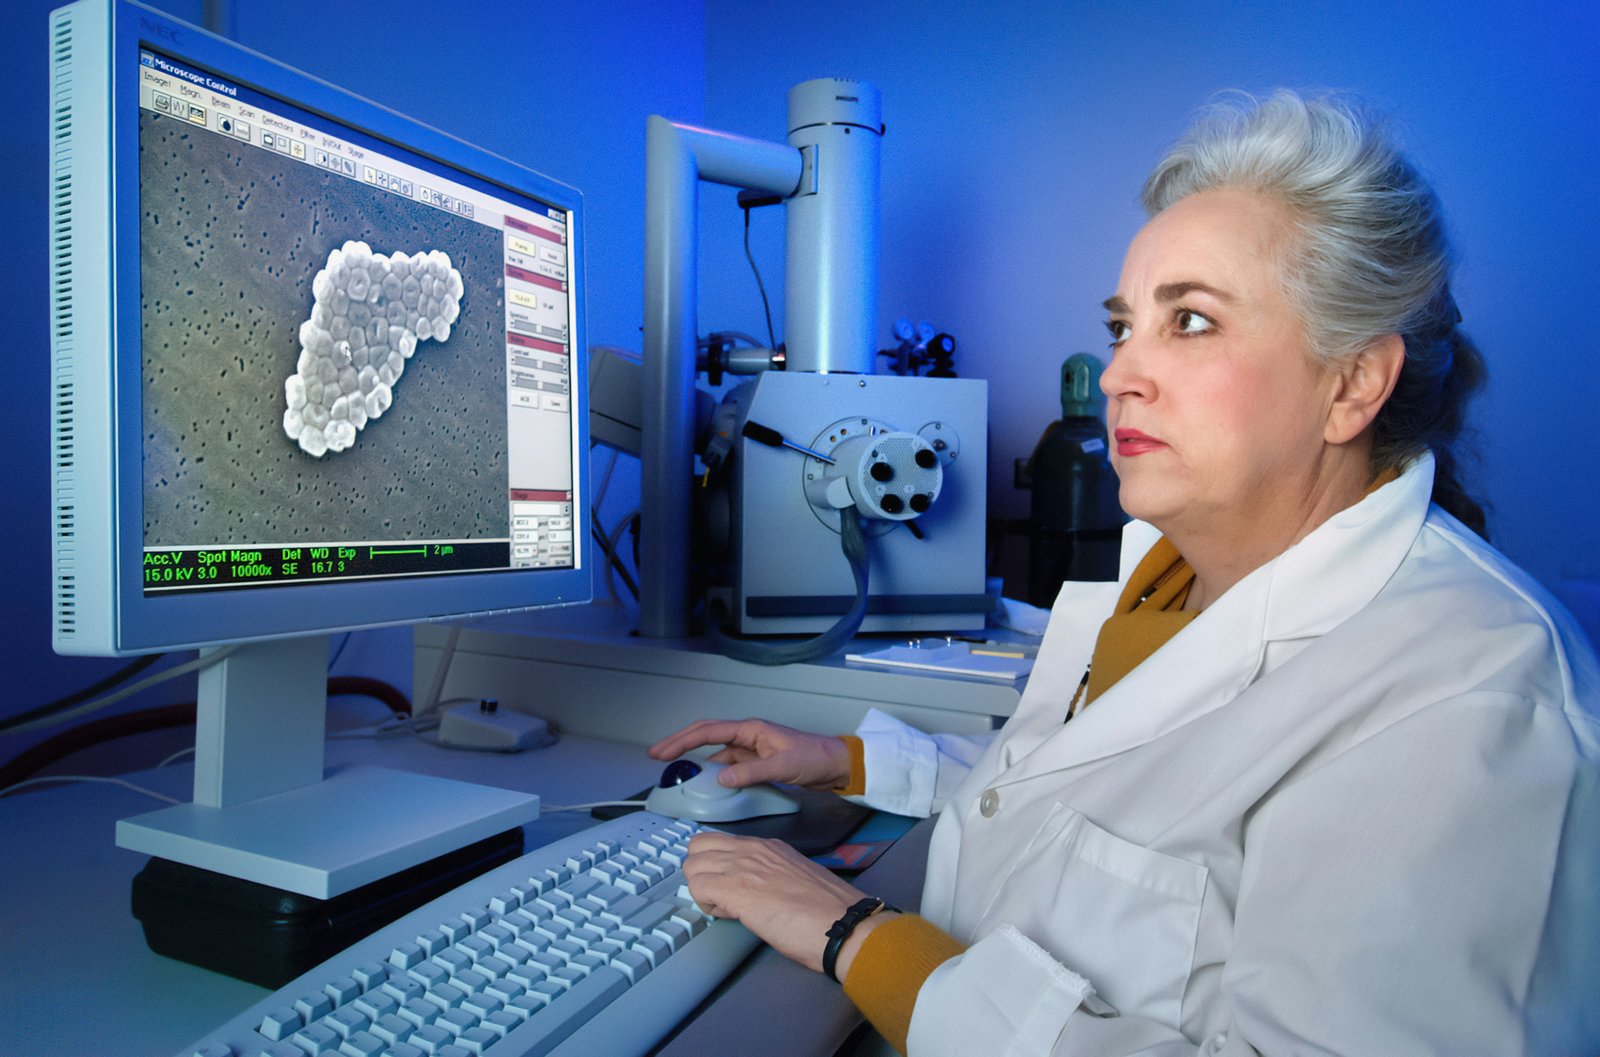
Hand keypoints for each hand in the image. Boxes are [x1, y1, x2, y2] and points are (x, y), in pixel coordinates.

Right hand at [648, 718, 852, 791]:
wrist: (837, 765)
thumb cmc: (816, 758)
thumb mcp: (783, 766)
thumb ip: (751, 773)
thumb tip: (721, 779)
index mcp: (751, 729)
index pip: (708, 731)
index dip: (682, 740)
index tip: (663, 751)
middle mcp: (748, 736)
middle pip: (705, 736)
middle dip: (680, 744)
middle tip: (656, 756)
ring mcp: (752, 750)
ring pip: (716, 753)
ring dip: (696, 762)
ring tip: (677, 774)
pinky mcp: (757, 764)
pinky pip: (729, 767)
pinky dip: (715, 775)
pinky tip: (708, 786)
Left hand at [682, 831, 892, 977]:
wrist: (843, 924)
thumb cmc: (827, 910)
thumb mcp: (793, 877)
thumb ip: (768, 875)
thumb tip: (749, 890)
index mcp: (767, 846)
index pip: (719, 841)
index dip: (717, 866)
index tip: (727, 886)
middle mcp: (752, 849)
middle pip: (698, 847)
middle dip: (701, 873)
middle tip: (718, 896)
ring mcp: (743, 866)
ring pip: (692, 866)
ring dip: (701, 889)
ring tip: (725, 908)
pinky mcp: (736, 889)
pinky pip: (697, 888)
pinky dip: (705, 904)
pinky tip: (728, 915)